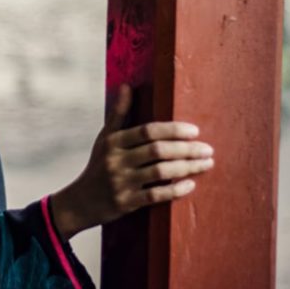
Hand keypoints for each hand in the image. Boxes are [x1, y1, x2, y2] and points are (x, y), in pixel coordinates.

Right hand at [49, 86, 214, 240]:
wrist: (81, 202)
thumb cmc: (98, 165)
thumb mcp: (104, 138)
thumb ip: (118, 113)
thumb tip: (127, 85)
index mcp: (113, 141)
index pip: (147, 131)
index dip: (173, 130)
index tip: (194, 131)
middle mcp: (117, 160)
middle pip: (158, 151)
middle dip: (186, 149)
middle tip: (208, 149)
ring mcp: (122, 182)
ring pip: (160, 172)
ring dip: (187, 167)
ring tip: (206, 164)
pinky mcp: (126, 203)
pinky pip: (155, 196)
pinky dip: (175, 190)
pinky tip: (190, 184)